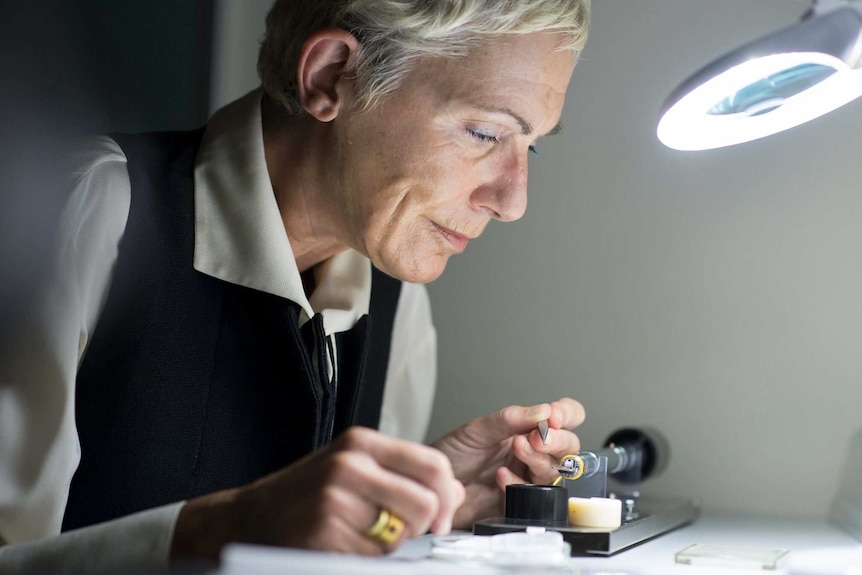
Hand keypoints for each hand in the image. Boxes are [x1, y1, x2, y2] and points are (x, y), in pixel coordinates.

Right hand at [171, 427, 464, 560]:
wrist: (249, 518)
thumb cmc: (305, 494)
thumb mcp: (354, 469)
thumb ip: (404, 475)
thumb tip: (454, 492)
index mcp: (362, 443)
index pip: (432, 462)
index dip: (446, 495)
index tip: (442, 516)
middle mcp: (350, 464)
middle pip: (423, 502)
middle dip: (421, 526)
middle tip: (401, 532)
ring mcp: (336, 498)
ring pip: (400, 534)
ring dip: (390, 545)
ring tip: (362, 535)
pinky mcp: (326, 531)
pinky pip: (372, 556)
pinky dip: (365, 558)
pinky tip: (342, 544)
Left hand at [431, 398, 584, 527]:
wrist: (431, 486)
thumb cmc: (450, 456)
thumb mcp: (476, 431)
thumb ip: (509, 420)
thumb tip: (542, 411)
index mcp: (525, 429)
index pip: (563, 416)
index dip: (566, 414)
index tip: (553, 417)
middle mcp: (531, 453)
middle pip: (568, 447)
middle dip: (556, 441)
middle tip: (536, 437)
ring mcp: (527, 477)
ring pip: (554, 471)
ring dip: (538, 460)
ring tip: (517, 450)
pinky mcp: (519, 502)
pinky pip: (533, 496)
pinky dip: (519, 483)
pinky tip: (500, 477)